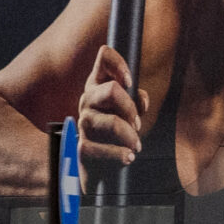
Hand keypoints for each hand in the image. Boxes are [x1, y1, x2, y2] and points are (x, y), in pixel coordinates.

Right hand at [78, 44, 145, 169]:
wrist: (102, 166)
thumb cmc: (117, 133)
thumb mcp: (129, 111)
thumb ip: (136, 100)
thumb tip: (141, 101)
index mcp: (99, 85)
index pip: (104, 57)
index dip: (119, 64)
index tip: (130, 82)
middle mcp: (87, 100)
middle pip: (112, 90)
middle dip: (130, 109)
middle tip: (137, 124)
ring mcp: (83, 123)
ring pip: (113, 122)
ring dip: (130, 136)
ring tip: (135, 146)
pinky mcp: (82, 147)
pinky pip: (105, 148)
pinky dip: (121, 155)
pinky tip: (127, 157)